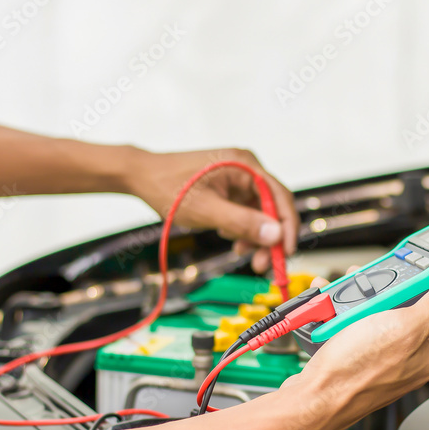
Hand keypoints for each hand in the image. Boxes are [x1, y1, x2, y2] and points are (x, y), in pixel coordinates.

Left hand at [125, 148, 298, 272]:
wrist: (141, 175)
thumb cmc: (168, 186)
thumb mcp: (206, 209)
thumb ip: (241, 222)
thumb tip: (276, 234)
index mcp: (245, 165)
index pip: (280, 197)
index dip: (287, 227)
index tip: (285, 253)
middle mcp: (247, 169)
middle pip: (272, 207)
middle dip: (269, 237)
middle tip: (261, 264)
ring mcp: (238, 179)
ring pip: (260, 213)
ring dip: (254, 236)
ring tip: (240, 253)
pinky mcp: (230, 188)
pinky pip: (246, 212)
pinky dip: (242, 229)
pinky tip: (228, 236)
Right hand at [281, 268, 428, 429]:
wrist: (314, 398)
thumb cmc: (355, 371)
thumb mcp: (404, 327)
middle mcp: (416, 354)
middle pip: (421, 305)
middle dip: (403, 283)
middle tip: (388, 273)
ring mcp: (390, 354)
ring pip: (389, 311)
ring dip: (372, 294)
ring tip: (356, 290)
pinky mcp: (367, 354)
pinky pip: (365, 322)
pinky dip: (353, 310)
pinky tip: (340, 307)